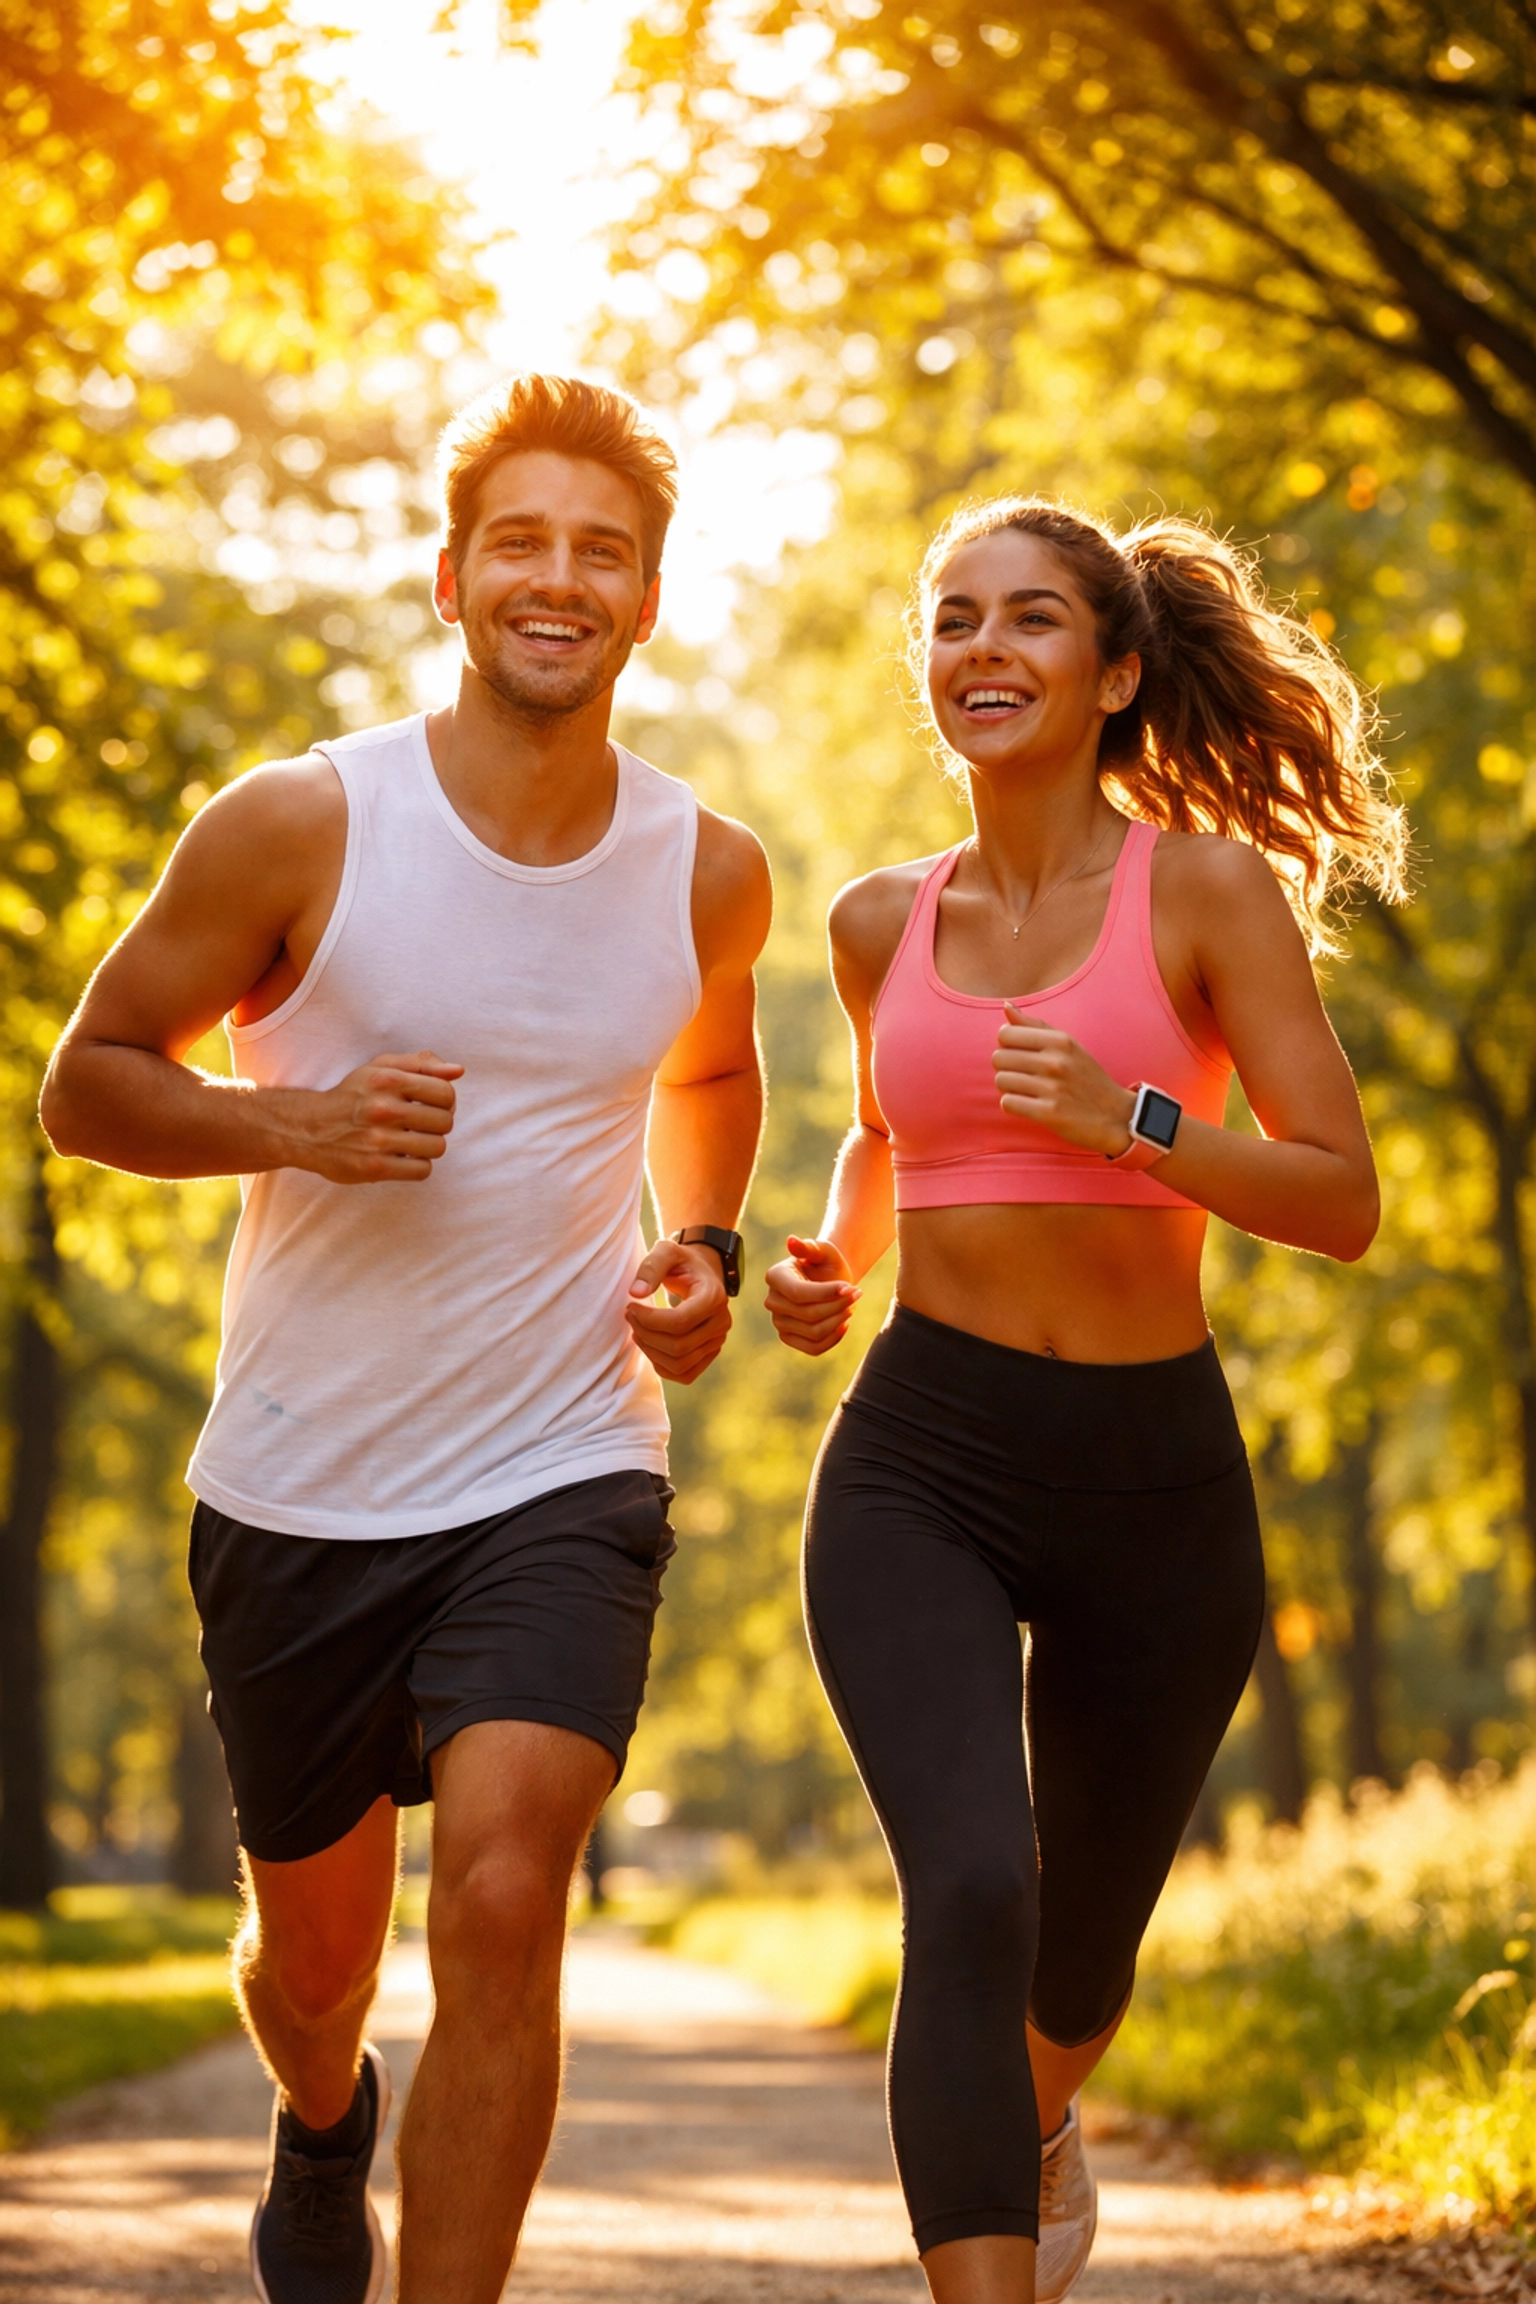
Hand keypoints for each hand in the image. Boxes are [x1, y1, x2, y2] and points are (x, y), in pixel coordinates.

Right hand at [287, 1050, 463, 1181]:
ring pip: (437, 1147)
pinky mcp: (375, 1167)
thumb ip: (421, 1064)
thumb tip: (458, 1071)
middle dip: (437, 1124)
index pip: (446, 1093)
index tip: (430, 1105)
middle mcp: (383, 1108)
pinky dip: (417, 1165)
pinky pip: (422, 1170)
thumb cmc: (353, 1096)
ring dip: (428, 1146)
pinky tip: (402, 1156)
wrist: (310, 1128)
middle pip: (445, 1122)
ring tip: (411, 1140)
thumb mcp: (380, 1068)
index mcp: (388, 1080)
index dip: (445, 1101)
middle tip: (419, 1124)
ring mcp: (379, 1139)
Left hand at [625, 1239, 732, 1383]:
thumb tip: (635, 1293)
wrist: (701, 1273)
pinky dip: (662, 1366)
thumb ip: (651, 1267)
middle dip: (646, 1334)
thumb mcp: (667, 1251)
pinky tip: (649, 1345)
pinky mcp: (710, 1354)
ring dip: (650, 1351)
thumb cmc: (681, 1261)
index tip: (630, 1306)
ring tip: (636, 1331)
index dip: (649, 1320)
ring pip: (680, 1364)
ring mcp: (718, 1341)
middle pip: (679, 1346)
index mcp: (714, 1296)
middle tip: (629, 1317)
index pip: (680, 1322)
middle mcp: (721, 1322)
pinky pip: (686, 1374)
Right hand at [764, 1234, 859, 1355]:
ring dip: (839, 1320)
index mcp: (775, 1277)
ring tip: (852, 1305)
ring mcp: (778, 1322)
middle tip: (857, 1293)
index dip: (827, 1294)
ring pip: (814, 1331)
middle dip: (838, 1305)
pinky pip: (814, 1348)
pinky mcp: (789, 1338)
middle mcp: (772, 1301)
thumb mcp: (824, 1251)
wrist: (828, 1279)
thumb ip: (810, 1247)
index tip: (851, 1287)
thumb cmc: (826, 1262)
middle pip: (809, 1314)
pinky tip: (845, 1323)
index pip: (799, 1294)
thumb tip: (791, 1241)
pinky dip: (834, 1338)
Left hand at [992, 1008, 1135, 1154]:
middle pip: (998, 1058)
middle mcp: (1056, 1062)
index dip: (1006, 1045)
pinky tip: (1028, 1104)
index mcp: (1060, 1041)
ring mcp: (1053, 1088)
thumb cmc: (1086, 1077)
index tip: (1020, 1054)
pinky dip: (1013, 1105)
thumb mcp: (1068, 1045)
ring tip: (1027, 1090)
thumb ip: (1036, 1026)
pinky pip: (1008, 1103)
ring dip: (1009, 1087)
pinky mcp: (1049, 1113)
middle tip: (1023, 1075)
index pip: (1005, 1034)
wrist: (1115, 1116)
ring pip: (1001, 1081)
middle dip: (1005, 1068)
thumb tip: (1006, 1007)